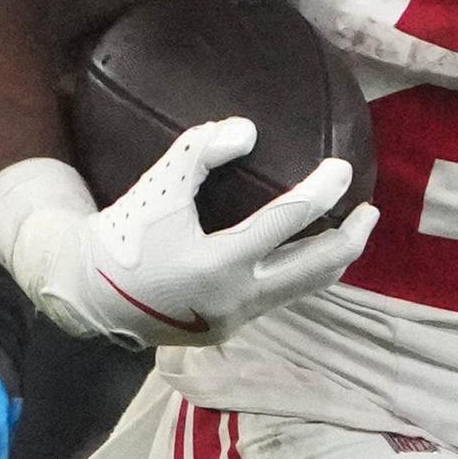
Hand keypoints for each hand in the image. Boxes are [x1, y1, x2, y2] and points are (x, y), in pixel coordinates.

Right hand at [0, 120, 378, 350]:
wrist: (87, 295)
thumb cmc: (125, 234)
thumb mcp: (158, 185)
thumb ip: (200, 152)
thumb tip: (249, 129)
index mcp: (219, 264)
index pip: (289, 222)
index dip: (322, 191)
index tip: (342, 169)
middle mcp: (237, 299)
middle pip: (317, 268)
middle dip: (351, 237)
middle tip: (370, 211)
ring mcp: (236, 319)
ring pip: (304, 289)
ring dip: (331, 259)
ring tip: (349, 230)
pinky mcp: (229, 329)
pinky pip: (279, 297)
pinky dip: (300, 273)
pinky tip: (306, 253)